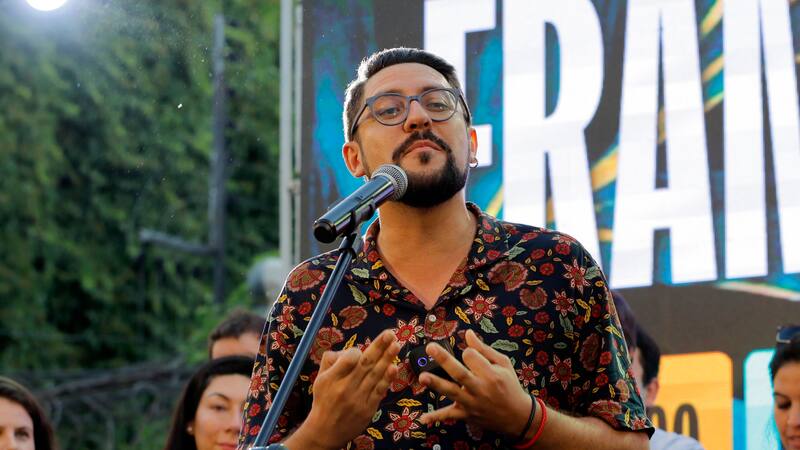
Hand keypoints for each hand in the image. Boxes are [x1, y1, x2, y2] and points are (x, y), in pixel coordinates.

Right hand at [290, 329, 400, 449]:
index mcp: (332, 378)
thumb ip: (331, 360)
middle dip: (379, 346)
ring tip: (397, 345)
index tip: (360, 350)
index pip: (349, 359)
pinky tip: (394, 367)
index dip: (357, 351)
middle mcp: (345, 387)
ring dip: (387, 358)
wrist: (325, 432)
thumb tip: (351, 349)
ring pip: (375, 375)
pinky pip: (379, 390)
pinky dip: (387, 379)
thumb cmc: (324, 400)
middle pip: (365, 363)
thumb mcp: (320, 379)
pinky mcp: (368, 408)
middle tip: (390, 333)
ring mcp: (358, 398)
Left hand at [418, 329, 532, 437]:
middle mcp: (481, 389)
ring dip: (437, 384)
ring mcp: (472, 403)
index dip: (467, 353)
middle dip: (444, 360)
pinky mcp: (466, 414)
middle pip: (460, 373)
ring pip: (452, 392)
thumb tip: (467, 333)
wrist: (517, 416)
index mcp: (491, 374)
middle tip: (430, 347)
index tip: (469, 355)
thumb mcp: (503, 364)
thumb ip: (484, 349)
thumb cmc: (509, 385)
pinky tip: (423, 418)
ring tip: (422, 376)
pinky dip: (436, 417)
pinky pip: (450, 416)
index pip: (471, 357)